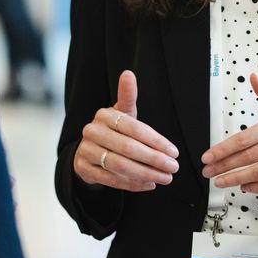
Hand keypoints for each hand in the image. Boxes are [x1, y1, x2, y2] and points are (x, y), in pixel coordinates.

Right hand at [73, 70, 179, 191]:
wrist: (88, 149)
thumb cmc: (113, 129)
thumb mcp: (122, 112)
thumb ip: (128, 96)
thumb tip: (128, 73)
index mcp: (105, 115)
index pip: (135, 128)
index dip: (156, 141)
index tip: (174, 152)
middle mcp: (93, 132)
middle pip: (128, 148)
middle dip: (154, 160)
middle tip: (173, 167)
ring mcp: (86, 151)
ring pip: (121, 166)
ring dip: (146, 174)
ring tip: (165, 177)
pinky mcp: (84, 169)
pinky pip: (112, 180)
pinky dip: (133, 184)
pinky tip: (149, 184)